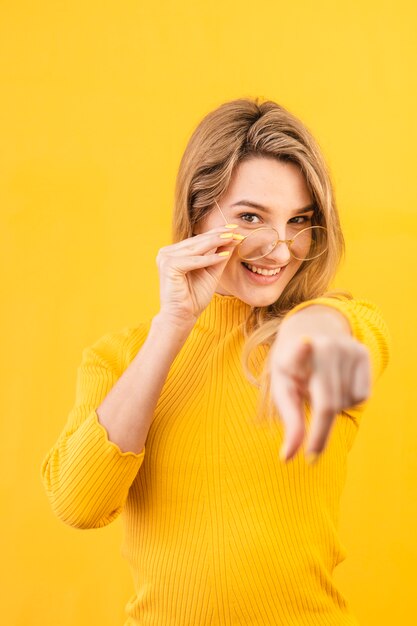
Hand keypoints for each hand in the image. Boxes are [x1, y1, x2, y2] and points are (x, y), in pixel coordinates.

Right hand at [156, 225, 240, 325]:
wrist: (183, 316)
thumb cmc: (195, 297)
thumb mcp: (211, 272)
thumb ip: (219, 256)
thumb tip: (232, 239)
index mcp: (175, 252)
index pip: (198, 239)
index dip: (217, 233)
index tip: (235, 228)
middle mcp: (167, 252)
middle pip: (197, 241)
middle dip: (218, 235)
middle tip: (236, 230)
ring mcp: (165, 258)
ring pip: (196, 248)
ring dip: (216, 243)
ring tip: (232, 238)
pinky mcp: (168, 266)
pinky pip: (193, 260)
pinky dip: (208, 259)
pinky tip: (223, 256)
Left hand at [269, 306, 370, 462]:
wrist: (312, 329)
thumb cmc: (292, 366)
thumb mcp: (282, 387)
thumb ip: (289, 421)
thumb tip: (287, 458)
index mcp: (293, 350)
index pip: (298, 353)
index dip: (301, 350)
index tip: (304, 344)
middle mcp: (322, 346)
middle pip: (327, 403)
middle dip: (320, 434)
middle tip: (312, 457)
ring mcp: (346, 348)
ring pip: (345, 403)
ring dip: (332, 409)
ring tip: (320, 391)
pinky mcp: (363, 353)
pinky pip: (361, 396)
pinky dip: (348, 400)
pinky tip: (337, 386)